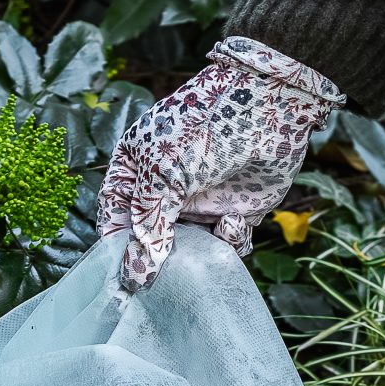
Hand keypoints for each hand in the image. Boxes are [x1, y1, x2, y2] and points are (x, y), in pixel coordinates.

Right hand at [96, 36, 342, 291]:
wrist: (268, 106)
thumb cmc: (204, 129)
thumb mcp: (164, 175)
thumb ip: (148, 226)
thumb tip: (133, 277)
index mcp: (136, 170)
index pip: (117, 218)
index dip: (118, 248)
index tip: (124, 280)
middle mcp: (166, 191)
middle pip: (152, 242)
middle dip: (160, 261)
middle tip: (166, 279)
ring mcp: (199, 203)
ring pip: (190, 250)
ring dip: (198, 254)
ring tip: (208, 236)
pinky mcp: (233, 213)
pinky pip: (223, 245)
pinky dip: (229, 240)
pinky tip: (234, 219)